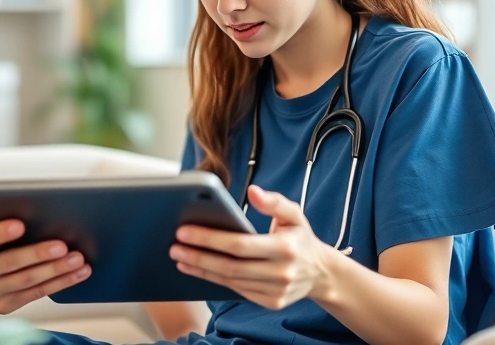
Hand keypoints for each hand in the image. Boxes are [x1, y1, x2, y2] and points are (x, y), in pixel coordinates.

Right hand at [0, 220, 91, 314]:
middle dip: (38, 254)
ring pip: (28, 281)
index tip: (20, 224)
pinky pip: (37, 293)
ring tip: (77, 259)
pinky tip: (77, 273)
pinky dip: (60, 282)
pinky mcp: (5, 305)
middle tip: (62, 246)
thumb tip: (40, 212)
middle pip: (10, 263)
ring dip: (56, 270)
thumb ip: (2, 224)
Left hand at [170, 185, 332, 309]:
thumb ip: (274, 201)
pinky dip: (214, 280)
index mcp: (285, 247)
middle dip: (198, 256)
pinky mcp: (270, 303)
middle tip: (174, 246)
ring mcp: (276, 291)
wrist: (320, 272)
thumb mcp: (294, 214)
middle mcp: (281, 272)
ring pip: (230, 281)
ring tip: (180, 257)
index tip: (184, 231)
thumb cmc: (300, 237)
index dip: (210, 239)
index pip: (240, 245)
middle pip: (230, 266)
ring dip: (201, 270)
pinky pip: (236, 291)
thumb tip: (253, 191)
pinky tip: (198, 269)